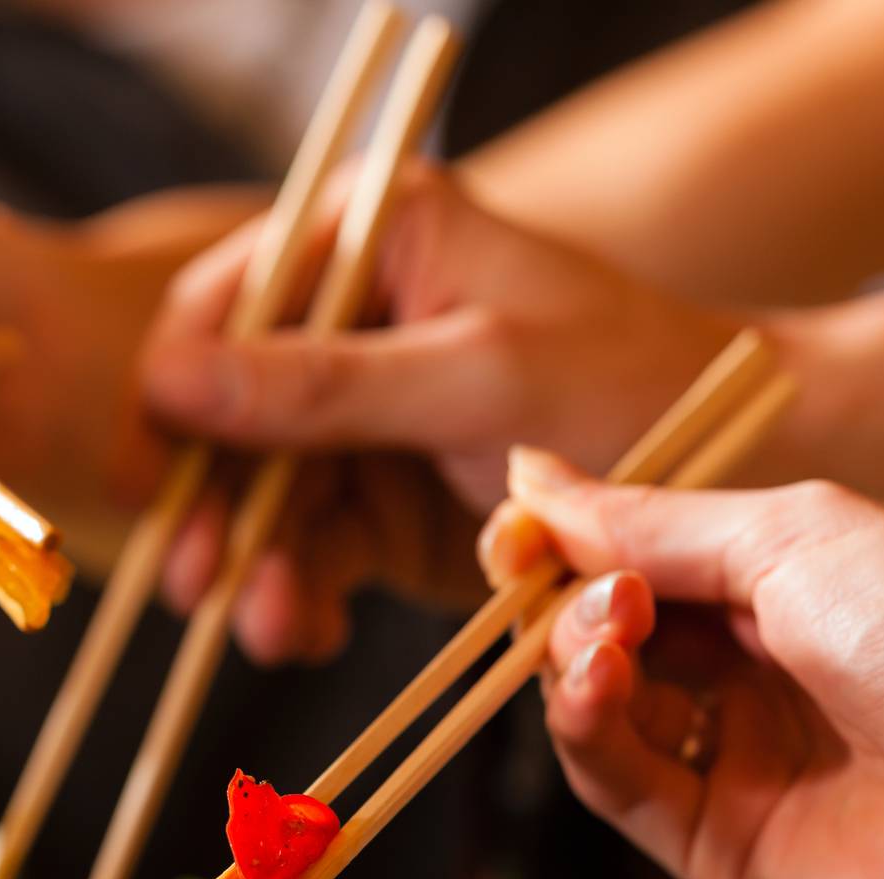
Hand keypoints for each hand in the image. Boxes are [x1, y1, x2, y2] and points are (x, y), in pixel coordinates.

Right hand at [138, 161, 883, 665]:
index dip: (171, 392)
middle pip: (225, 417)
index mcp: (370, 242)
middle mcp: (348, 323)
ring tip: (269, 628)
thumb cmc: (629, 382)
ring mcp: (359, 420)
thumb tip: (166, 381)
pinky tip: (309, 631)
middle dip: (212, 507)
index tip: (148, 478)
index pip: (223, 306)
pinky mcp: (377, 503)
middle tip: (194, 584)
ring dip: (255, 569)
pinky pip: (309, 552)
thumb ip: (322, 384)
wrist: (736, 476)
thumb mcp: (475, 376)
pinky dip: (301, 596)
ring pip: (260, 499)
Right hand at [479, 447, 883, 878]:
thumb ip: (655, 520)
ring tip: (606, 630)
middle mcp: (754, 674)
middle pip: (603, 633)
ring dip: (573, 655)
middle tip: (546, 572)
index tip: (515, 526)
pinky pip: (615, 782)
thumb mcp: (798, 535)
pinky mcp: (715, 846)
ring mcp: (734, 762)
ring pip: (595, 706)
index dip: (568, 542)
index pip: (638, 560)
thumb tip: (534, 478)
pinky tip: (600, 683)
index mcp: (787, 586)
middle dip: (564, 596)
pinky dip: (586, 726)